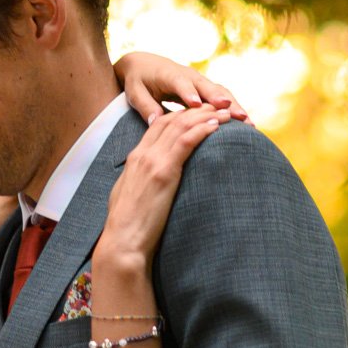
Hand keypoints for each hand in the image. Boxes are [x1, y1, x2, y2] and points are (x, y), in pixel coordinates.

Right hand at [98, 104, 231, 263]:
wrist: (123, 242)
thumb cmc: (128, 227)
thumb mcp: (130, 196)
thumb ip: (140, 181)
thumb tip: (150, 181)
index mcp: (134, 159)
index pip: (158, 125)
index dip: (180, 114)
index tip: (198, 112)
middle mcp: (142, 155)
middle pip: (171, 120)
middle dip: (195, 109)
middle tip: (216, 105)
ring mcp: (152, 161)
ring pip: (180, 126)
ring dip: (205, 115)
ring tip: (224, 111)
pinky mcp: (164, 172)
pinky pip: (185, 141)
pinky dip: (202, 129)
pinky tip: (216, 125)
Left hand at [115, 51, 247, 122]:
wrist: (145, 64)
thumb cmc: (138, 81)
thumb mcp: (136, 93)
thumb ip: (146, 106)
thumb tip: (156, 122)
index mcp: (169, 75)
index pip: (180, 83)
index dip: (189, 93)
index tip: (196, 104)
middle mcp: (189, 76)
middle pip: (208, 88)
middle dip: (221, 100)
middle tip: (234, 114)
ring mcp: (200, 82)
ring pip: (220, 93)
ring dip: (235, 106)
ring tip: (248, 123)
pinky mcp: (206, 89)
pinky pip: (222, 98)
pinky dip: (234, 109)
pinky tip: (246, 124)